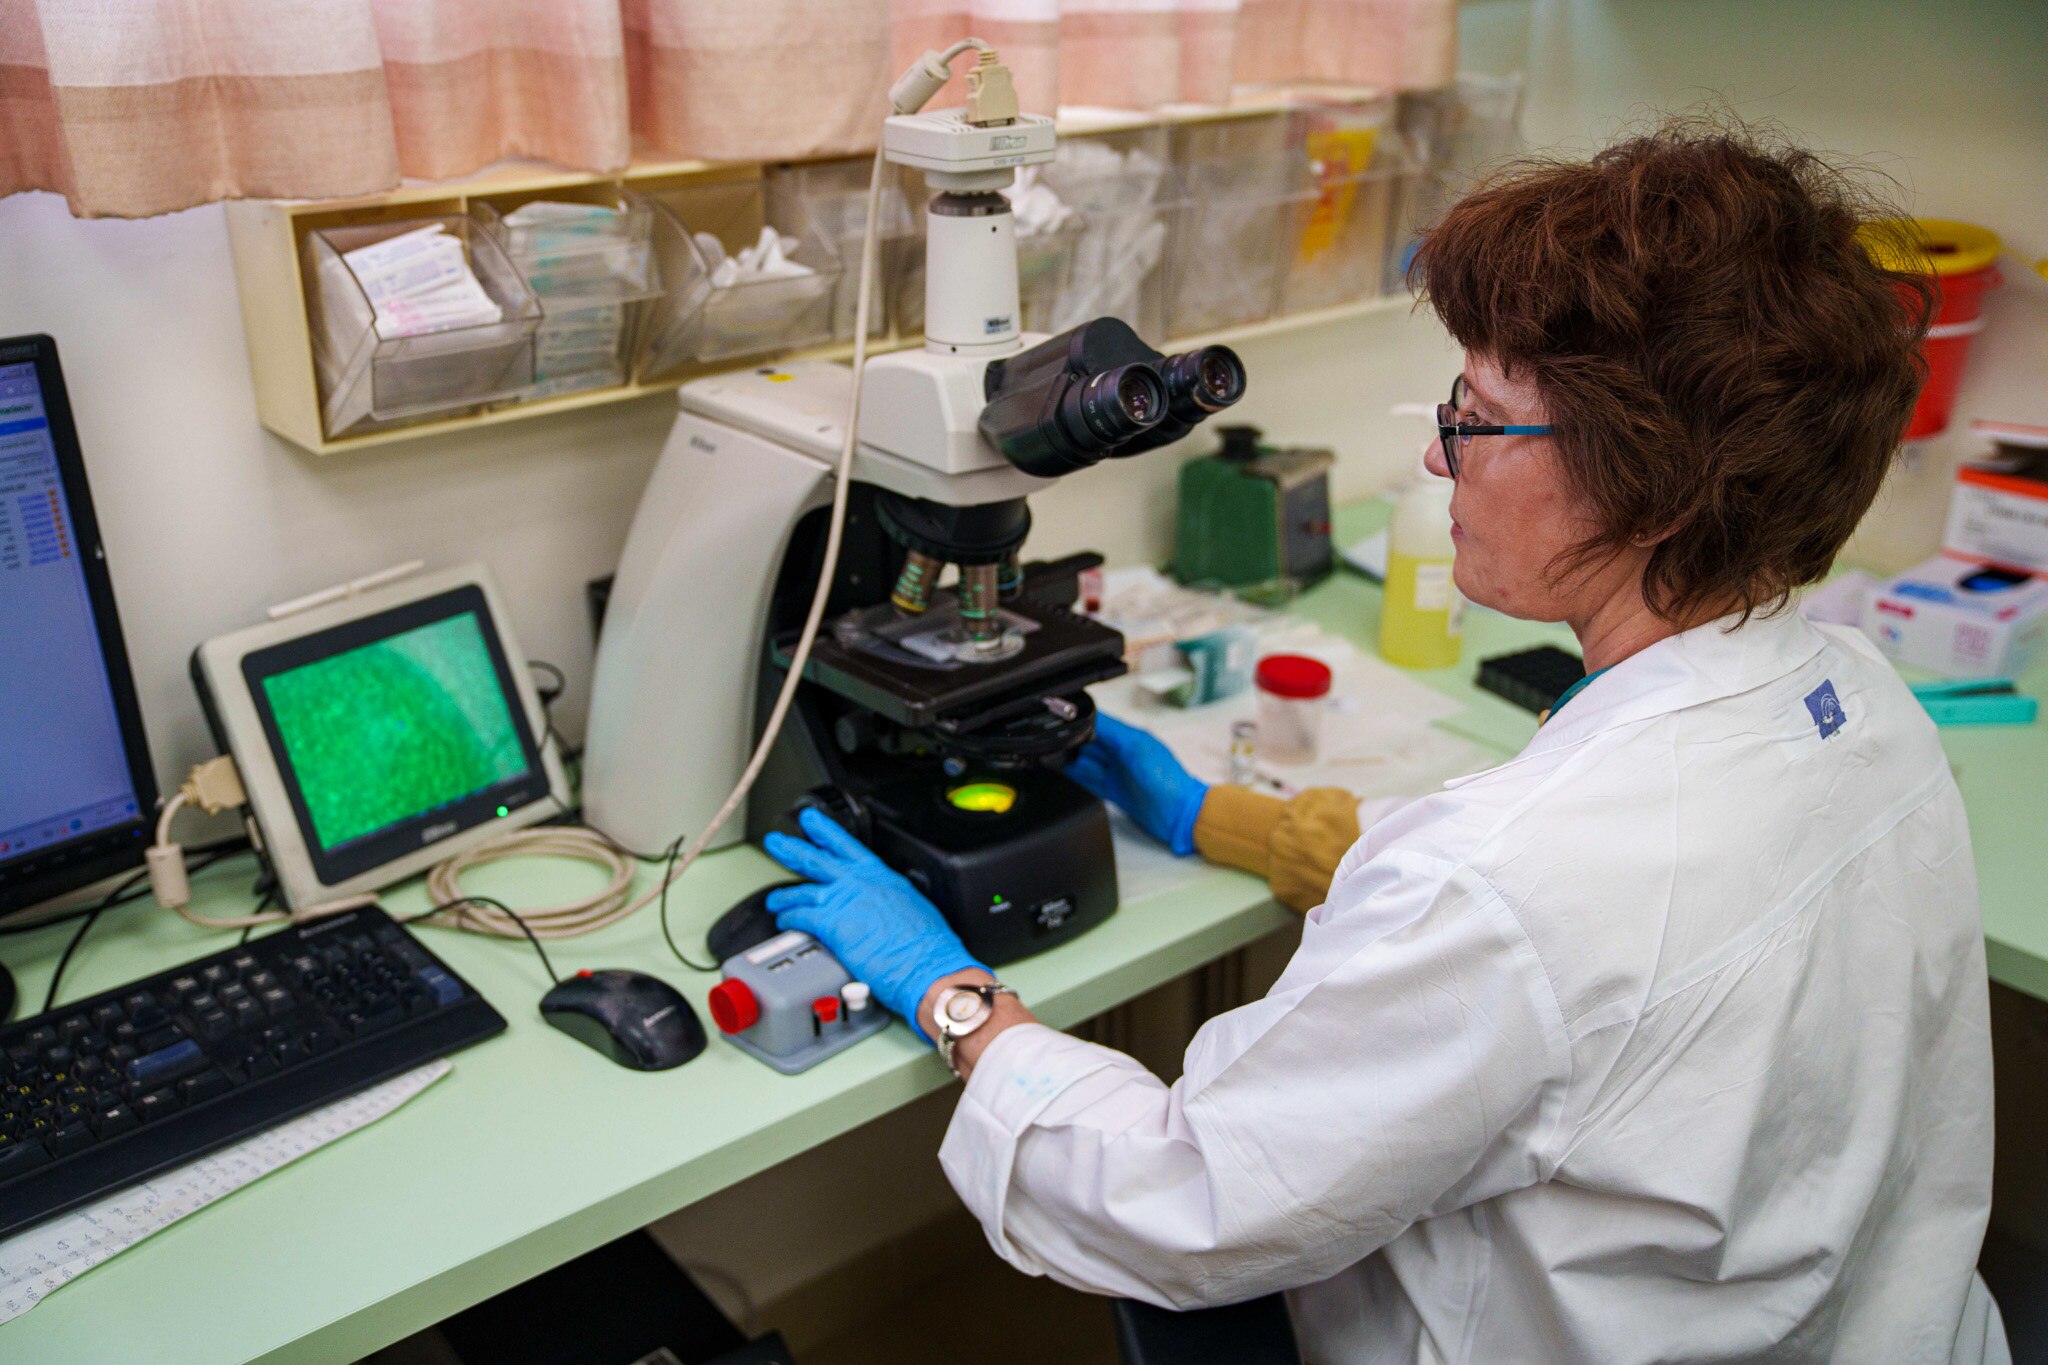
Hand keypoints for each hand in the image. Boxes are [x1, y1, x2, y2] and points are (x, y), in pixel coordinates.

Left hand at [763, 808, 984, 1041]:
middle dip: (792, 849)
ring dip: (784, 895)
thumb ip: (891, 901)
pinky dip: (789, 919)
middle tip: (776, 842)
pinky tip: (785, 922)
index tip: (811, 821)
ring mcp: (845, 901)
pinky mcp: (832, 925)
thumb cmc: (929, 946)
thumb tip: (884, 907)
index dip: (825, 831)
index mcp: (883, 877)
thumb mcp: (915, 907)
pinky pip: (800, 917)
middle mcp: (861, 883)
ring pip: (803, 891)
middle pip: (817, 860)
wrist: (928, 966)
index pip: (848, 846)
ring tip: (775, 900)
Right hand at [1064, 713, 1209, 855]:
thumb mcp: (1136, 747)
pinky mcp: (1113, 792)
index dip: (1079, 723)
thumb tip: (1089, 717)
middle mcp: (1121, 753)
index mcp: (1128, 737)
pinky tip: (1063, 774)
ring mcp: (1117, 773)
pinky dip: (1075, 778)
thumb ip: (1112, 731)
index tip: (1061, 723)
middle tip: (1052, 744)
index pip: (1097, 724)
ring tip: (1052, 757)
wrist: (1179, 814)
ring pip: (1085, 762)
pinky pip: (1088, 781)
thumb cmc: (1166, 778)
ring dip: (1070, 761)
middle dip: (1071, 743)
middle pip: (1088, 743)